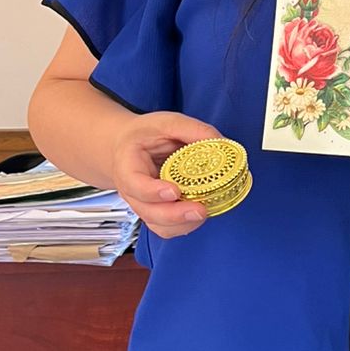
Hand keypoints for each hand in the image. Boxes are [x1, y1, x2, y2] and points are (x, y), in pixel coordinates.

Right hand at [110, 112, 223, 237]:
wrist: (129, 147)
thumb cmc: (144, 135)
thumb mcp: (166, 122)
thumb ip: (192, 130)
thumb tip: (221, 143)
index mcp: (128, 166)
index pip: (135, 184)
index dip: (153, 192)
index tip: (174, 191)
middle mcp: (132, 192)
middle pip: (148, 212)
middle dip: (175, 215)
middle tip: (200, 210)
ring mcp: (144, 205)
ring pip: (159, 226)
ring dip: (183, 224)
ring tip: (203, 212)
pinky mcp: (157, 213)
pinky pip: (168, 228)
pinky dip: (185, 226)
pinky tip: (200, 215)